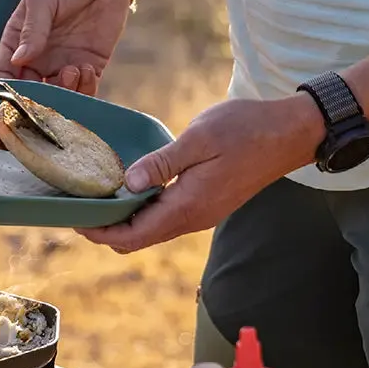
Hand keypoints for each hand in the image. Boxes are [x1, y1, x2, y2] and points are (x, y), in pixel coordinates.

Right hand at [0, 0, 131, 93]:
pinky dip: (85, 89)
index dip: (5, 91)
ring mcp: (63, 64)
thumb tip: (19, 60)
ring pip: (58, 97)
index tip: (15, 97)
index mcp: (17, 43)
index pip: (4, 75)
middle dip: (38, 99)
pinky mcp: (90, 66)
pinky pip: (85, 91)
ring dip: (64, 93)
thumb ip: (32, 30)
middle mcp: (38, 59)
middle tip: (49, 92)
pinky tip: (87, 69)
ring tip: (72, 70)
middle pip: (30, 93)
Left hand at [79, 95, 323, 251]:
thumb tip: (127, 183)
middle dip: (106, 229)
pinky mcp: (207, 203)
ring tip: (96, 198)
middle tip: (77, 208)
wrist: (293, 132)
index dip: (101, 233)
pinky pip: (166, 217)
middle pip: (139, 238)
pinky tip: (129, 188)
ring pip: (152, 229)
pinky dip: (142, 210)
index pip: (134, 235)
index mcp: (188, 207)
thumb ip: (162, 163)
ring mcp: (202, 213)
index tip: (74, 220)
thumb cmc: (247, 129)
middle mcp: (193, 218)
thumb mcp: (200, 138)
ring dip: (123, 220)